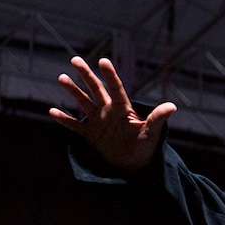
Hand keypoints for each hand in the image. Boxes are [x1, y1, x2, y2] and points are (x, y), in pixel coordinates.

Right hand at [49, 56, 176, 171]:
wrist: (134, 164)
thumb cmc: (145, 147)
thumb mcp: (152, 133)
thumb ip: (158, 118)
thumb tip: (173, 106)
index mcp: (123, 109)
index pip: (116, 88)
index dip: (110, 75)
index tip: (103, 61)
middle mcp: (109, 111)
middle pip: (96, 89)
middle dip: (86, 75)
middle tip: (75, 59)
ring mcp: (98, 121)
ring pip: (84, 102)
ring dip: (73, 91)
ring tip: (62, 78)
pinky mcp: (90, 134)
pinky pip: (75, 125)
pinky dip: (64, 119)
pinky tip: (52, 111)